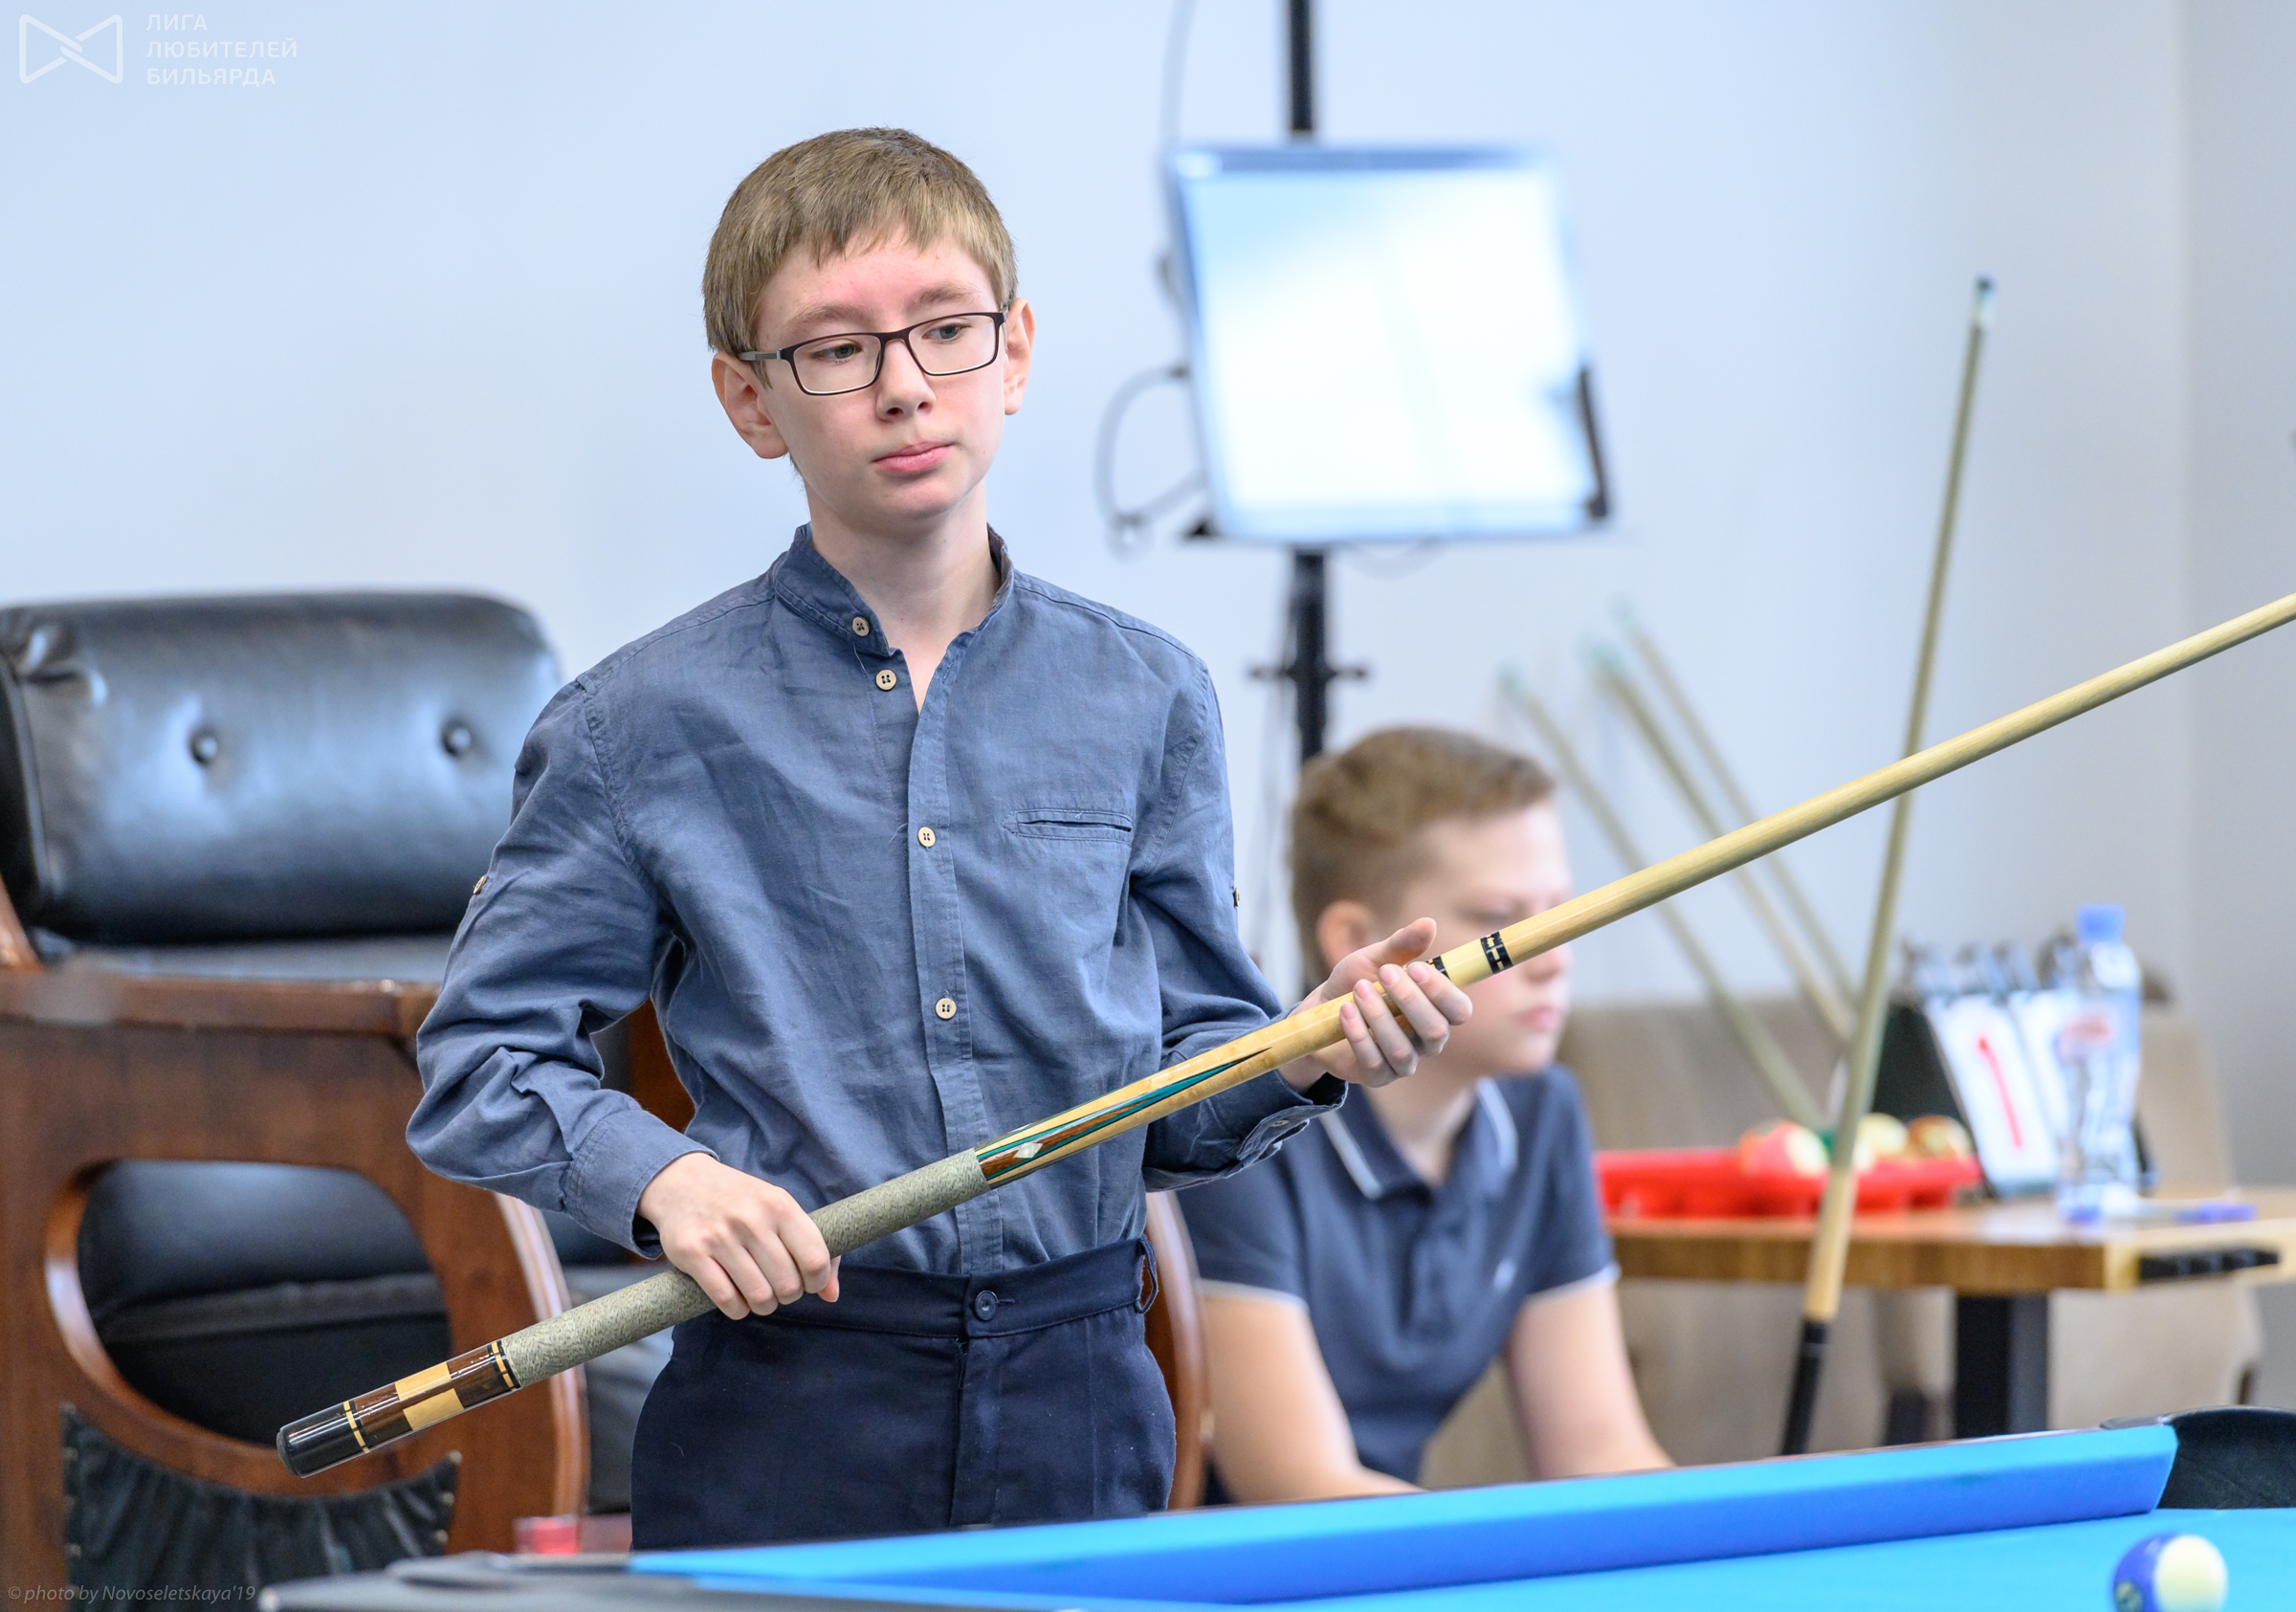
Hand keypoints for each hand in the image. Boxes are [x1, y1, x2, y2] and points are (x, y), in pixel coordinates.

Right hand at [635, 1153, 839, 1318]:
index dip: (817, 1281)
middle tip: (780, 1289)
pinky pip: (726, 1300)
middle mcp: (751, 1219)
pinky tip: (737, 1299)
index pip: (815, 1259)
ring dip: (764, 1306)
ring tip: (760, 1297)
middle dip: (788, 1296)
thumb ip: (810, 1247)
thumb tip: (832, 1295)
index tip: (809, 1283)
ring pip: (759, 1296)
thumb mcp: (778, 1208)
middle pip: (787, 1284)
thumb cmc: (740, 1200)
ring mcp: (720, 1237)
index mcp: (779, 1205)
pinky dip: (737, 1310)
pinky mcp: (692, 1253)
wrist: (682, 1181)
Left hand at [1283, 918, 1471, 1089]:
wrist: (1316, 1012)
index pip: (1459, 1010)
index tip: (1414, 967)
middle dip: (1409, 1000)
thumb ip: (1401, 945)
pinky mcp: (1376, 1076)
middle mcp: (1425, 1040)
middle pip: (1436, 1031)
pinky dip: (1359, 1034)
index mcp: (1434, 1011)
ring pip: (1402, 1049)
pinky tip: (1345, 1012)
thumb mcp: (1373, 959)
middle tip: (1384, 973)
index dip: (1443, 991)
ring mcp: (1402, 1062)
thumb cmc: (1354, 983)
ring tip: (1357, 990)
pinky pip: (1374, 1062)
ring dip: (1379, 1017)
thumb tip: (1429, 923)